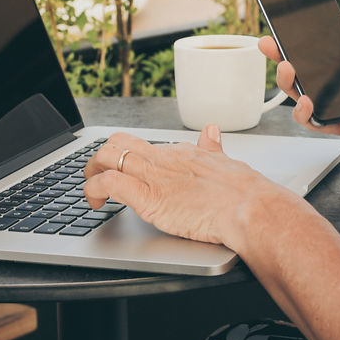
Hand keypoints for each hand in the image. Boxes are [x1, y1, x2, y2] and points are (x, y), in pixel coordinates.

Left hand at [82, 128, 302, 251]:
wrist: (249, 207)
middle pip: (116, 143)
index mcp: (180, 152)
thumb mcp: (226, 161)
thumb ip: (213, 148)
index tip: (122, 171)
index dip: (124, 156)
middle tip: (96, 179)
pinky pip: (109, 182)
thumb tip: (212, 131)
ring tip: (91, 194)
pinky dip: (94, 190)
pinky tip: (96, 203)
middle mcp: (163, 159)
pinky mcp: (148, 197)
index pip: (140, 144)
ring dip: (90, 173)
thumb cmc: (244, 192)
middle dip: (98, 160)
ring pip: (106, 157)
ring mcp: (154, 176)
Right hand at [260, 12, 339, 156]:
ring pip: (301, 96)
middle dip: (280, 59)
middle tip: (269, 45)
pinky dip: (304, 112)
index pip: (318, 53)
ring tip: (287, 68)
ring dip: (287, 83)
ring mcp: (338, 106)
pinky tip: (307, 99)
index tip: (282, 28)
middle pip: (302, 73)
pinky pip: (315, 121)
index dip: (297, 43)